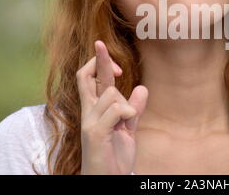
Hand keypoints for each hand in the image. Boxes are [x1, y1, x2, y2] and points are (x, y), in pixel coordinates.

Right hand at [77, 40, 147, 174]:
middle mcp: (89, 113)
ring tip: (127, 122)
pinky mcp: (94, 133)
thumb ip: (133, 109)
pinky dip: (127, 112)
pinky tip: (130, 122)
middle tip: (104, 47)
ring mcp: (90, 122)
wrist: (107, 179)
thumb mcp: (128, 129)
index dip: (97, 61)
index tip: (108, 53)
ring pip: (110, 92)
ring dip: (125, 103)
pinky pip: (115, 109)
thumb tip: (142, 88)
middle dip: (98, 58)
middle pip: (86, 76)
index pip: (90, 78)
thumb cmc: (114, 156)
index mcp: (95, 110)